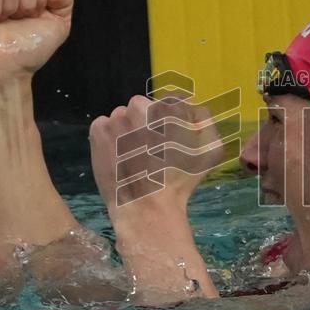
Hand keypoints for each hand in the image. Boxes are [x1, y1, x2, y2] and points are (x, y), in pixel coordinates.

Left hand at [89, 95, 229, 217]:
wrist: (146, 206)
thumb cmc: (181, 181)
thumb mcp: (210, 151)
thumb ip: (205, 122)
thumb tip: (195, 110)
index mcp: (168, 107)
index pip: (169, 103)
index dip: (170, 121)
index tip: (169, 138)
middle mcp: (141, 106)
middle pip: (143, 108)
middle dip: (147, 124)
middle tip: (150, 148)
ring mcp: (117, 118)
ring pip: (122, 118)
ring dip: (127, 130)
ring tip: (133, 155)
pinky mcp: (99, 130)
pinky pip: (104, 125)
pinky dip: (109, 136)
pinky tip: (118, 155)